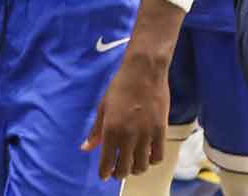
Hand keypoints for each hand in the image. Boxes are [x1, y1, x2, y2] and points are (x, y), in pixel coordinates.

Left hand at [82, 51, 168, 178]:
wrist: (144, 73)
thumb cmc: (119, 87)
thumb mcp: (102, 107)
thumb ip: (95, 130)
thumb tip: (85, 148)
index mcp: (111, 129)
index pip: (107, 160)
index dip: (105, 172)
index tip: (104, 175)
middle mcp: (128, 135)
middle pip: (125, 167)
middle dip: (119, 173)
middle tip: (117, 171)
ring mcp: (146, 134)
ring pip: (142, 165)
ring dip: (136, 169)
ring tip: (132, 164)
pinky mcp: (161, 131)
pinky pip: (158, 156)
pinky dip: (151, 161)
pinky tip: (146, 156)